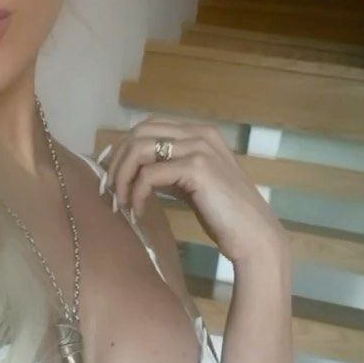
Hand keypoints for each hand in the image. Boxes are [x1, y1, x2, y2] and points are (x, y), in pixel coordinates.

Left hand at [100, 117, 289, 265]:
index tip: (112, 172)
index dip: (124, 147)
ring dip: (122, 176)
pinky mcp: (196, 168)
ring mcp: (199, 148)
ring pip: (140, 149)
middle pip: (140, 132)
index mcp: (200, 132)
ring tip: (120, 200)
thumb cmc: (225, 215)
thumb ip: (169, 170)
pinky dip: (136, 192)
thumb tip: (135, 169)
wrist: (253, 236)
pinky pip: (150, 175)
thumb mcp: (192, 184)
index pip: (149, 126)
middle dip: (118, 159)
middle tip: (110, 187)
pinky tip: (137, 209)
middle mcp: (200, 133)